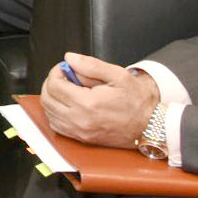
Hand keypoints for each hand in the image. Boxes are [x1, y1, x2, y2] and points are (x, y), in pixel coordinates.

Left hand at [41, 53, 160, 147]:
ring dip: (52, 98)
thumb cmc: (137, 101)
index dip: (56, 72)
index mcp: (88, 103)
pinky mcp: (82, 139)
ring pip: (49, 114)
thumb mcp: (118, 75)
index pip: (55, 85)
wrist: (150, 125)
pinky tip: (66, 105)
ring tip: (66, 89)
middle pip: (47, 100)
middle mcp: (80, 120)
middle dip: (51, 84)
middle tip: (63, 76)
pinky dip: (55, 114)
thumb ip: (90, 64)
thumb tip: (69, 58)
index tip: (65, 68)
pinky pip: (57, 126)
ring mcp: (80, 132)